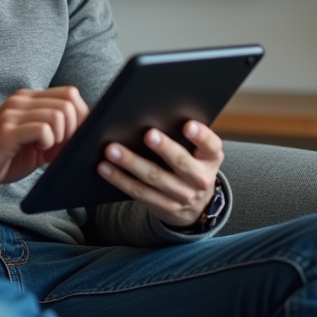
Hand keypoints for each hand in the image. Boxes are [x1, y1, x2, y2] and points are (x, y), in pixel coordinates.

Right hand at [0, 87, 88, 193]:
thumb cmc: (2, 157)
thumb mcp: (34, 142)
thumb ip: (56, 133)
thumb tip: (85, 134)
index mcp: (28, 99)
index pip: (70, 94)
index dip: (80, 118)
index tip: (71, 139)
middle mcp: (20, 100)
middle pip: (69, 103)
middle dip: (73, 129)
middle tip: (59, 147)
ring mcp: (12, 114)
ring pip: (58, 115)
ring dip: (60, 138)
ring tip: (45, 150)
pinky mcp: (6, 132)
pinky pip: (42, 129)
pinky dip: (48, 143)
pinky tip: (37, 151)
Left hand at [96, 120, 223, 228]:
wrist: (195, 204)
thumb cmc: (190, 163)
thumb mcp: (199, 151)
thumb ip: (184, 135)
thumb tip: (153, 110)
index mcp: (211, 157)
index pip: (210, 144)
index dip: (201, 135)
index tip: (188, 125)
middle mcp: (200, 178)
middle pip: (180, 162)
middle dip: (163, 148)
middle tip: (147, 134)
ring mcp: (182, 195)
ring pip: (154, 178)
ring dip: (131, 163)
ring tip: (112, 150)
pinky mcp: (164, 206)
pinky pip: (139, 192)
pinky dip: (120, 179)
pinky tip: (105, 168)